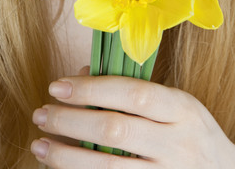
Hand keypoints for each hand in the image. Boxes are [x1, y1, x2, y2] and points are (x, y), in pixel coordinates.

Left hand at [31, 72, 234, 167]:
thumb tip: (83, 74)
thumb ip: (137, 91)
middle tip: (41, 114)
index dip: (92, 88)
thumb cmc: (193, 135)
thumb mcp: (178, 106)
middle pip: (116, 130)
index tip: (57, 86)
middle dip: (71, 121)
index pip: (134, 93)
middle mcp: (179, 143)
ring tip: (40, 146)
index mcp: (184, 109)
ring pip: (108, 168)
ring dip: (67, 157)